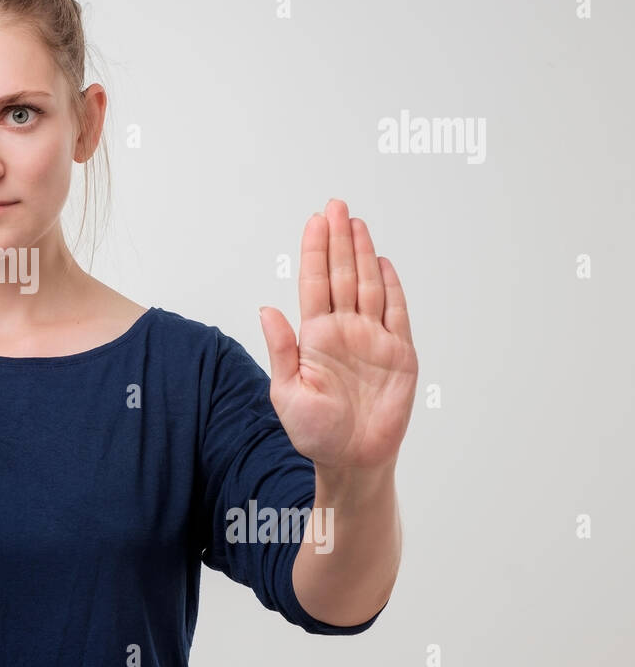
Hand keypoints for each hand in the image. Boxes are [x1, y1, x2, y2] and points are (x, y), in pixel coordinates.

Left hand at [257, 198, 418, 472]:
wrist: (352, 461)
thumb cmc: (314, 431)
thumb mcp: (287, 392)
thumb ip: (280, 349)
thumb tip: (266, 309)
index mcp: (314, 337)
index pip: (314, 283)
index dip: (315, 251)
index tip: (315, 221)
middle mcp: (343, 331)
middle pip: (342, 275)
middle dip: (338, 240)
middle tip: (336, 205)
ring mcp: (373, 339)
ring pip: (368, 286)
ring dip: (362, 254)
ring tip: (356, 222)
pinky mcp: (399, 354)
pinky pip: (396, 313)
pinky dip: (392, 287)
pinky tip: (382, 262)